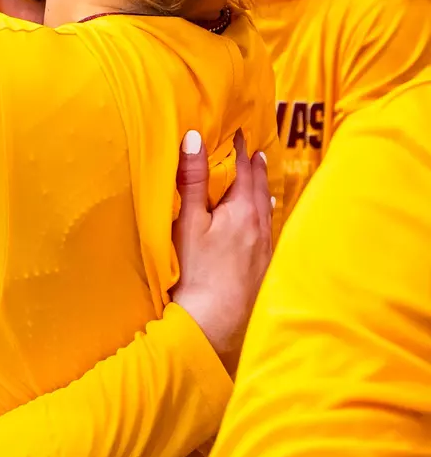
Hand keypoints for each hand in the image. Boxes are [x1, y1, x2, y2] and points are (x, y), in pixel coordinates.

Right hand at [171, 129, 271, 374]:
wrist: (213, 325)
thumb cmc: (196, 273)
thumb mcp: (189, 221)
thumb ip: (193, 179)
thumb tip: (195, 137)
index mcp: (242, 211)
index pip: (242, 170)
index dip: (238, 149)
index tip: (237, 131)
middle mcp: (259, 227)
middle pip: (258, 187)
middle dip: (254, 166)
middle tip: (251, 147)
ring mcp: (264, 249)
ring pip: (265, 208)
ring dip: (261, 188)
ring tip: (261, 172)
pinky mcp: (262, 269)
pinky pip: (267, 230)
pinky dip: (264, 214)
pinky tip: (265, 217)